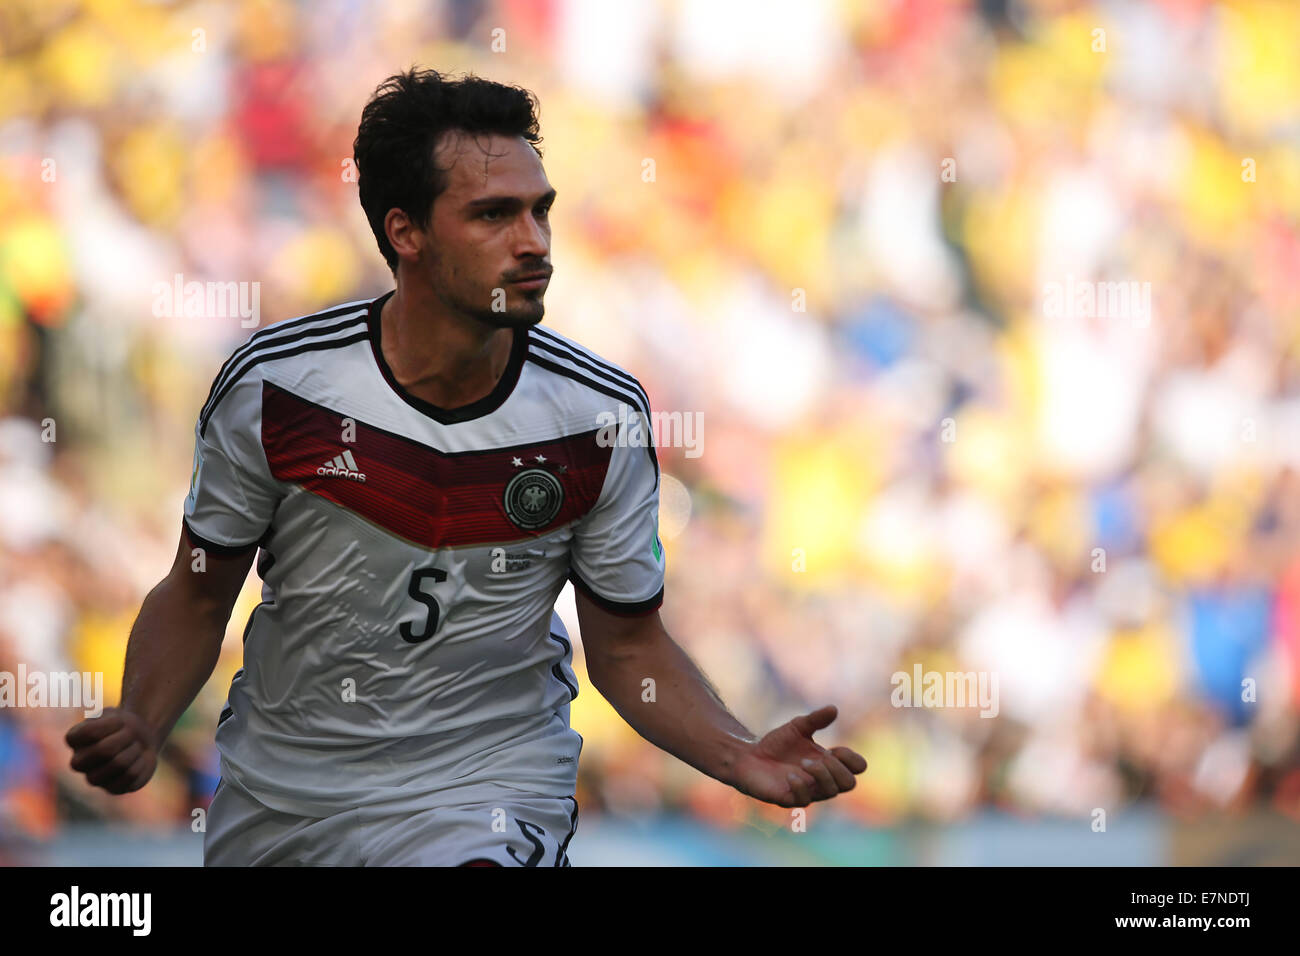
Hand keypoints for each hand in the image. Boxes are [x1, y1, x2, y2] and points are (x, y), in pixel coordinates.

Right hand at [65, 707, 159, 794]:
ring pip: (120, 764)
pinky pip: (132, 775)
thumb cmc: (122, 725)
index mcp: (74, 739)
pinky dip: (142, 762)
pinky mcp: (113, 789)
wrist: (139, 738)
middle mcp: (78, 762)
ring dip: (134, 749)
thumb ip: (107, 725)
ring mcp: (94, 778)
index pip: (89, 732)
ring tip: (135, 746)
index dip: (112, 723)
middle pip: (104, 750)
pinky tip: (139, 759)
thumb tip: (106, 750)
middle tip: (131, 733)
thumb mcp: (114, 714)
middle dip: (125, 737)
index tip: (119, 721)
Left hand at [729, 705, 865, 807]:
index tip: (834, 748)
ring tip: (803, 762)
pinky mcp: (788, 799)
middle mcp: (821, 780)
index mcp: (828, 763)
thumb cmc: (776, 744)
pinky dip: (800, 786)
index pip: (857, 768)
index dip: (852, 759)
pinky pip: (804, 800)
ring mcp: (807, 791)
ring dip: (820, 774)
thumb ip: (816, 719)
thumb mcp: (797, 727)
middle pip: (849, 784)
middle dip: (838, 768)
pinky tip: (789, 775)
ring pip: (830, 792)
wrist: (748, 756)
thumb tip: (834, 709)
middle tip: (821, 757)